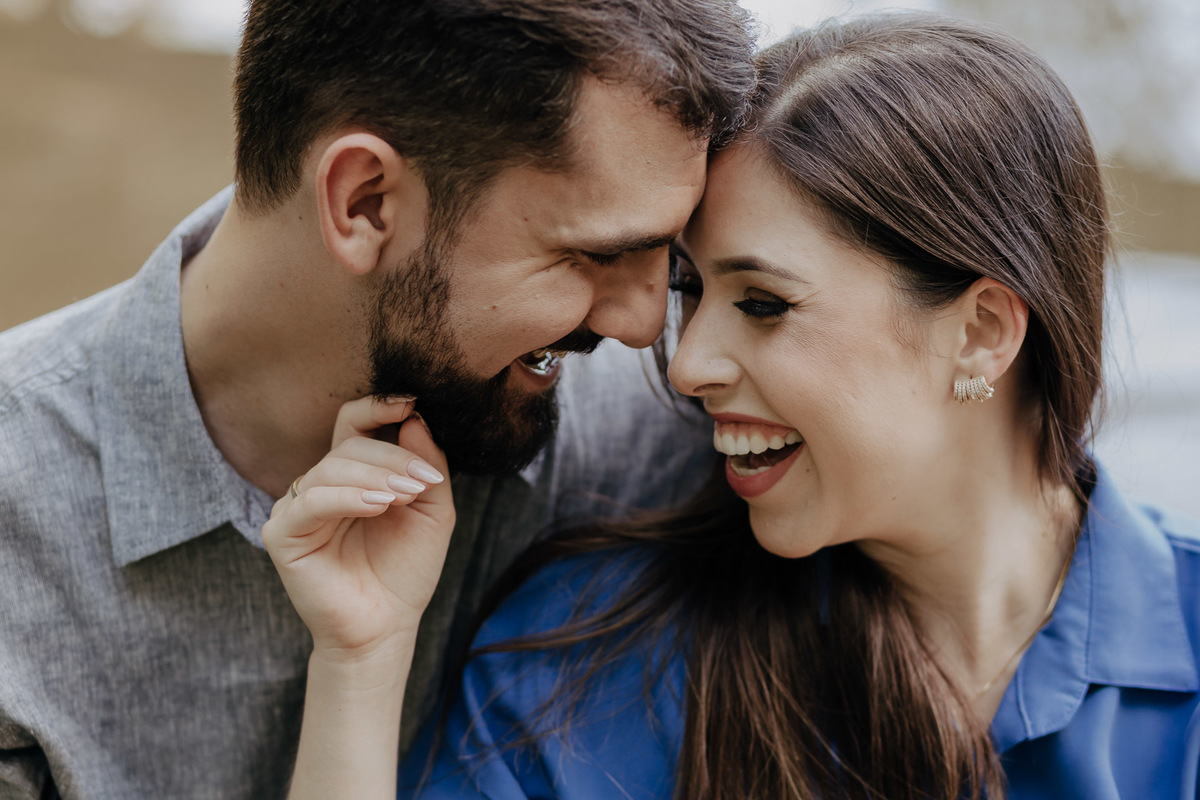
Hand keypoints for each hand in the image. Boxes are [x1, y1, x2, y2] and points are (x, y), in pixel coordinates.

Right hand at [263, 396, 455, 660]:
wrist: (386, 627)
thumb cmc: (405, 570)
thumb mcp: (433, 511)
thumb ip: (428, 465)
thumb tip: (415, 419)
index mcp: (353, 474)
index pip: (353, 423)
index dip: (378, 406)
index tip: (413, 402)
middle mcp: (321, 485)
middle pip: (349, 444)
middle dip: (392, 456)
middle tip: (423, 481)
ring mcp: (298, 507)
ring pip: (331, 468)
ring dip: (375, 476)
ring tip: (405, 497)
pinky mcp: (282, 534)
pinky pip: (311, 500)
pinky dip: (347, 497)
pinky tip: (378, 505)